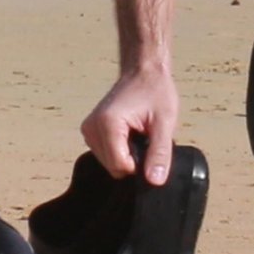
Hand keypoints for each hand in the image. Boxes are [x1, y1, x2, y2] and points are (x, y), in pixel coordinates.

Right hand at [80, 65, 177, 185]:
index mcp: (107, 123)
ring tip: (137, 133)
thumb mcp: (165, 123)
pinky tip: (129, 133)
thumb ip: (159, 153)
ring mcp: (89, 129)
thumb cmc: (155, 92)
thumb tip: (155, 180)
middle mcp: (92, 126)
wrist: (144, 72)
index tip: (150, 145)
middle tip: (145, 136)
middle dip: (133, 159)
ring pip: (110, 163)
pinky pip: (106, 154)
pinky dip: (120, 150)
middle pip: (114, 167)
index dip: (140, 165)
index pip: (120, 166)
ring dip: (126, 155)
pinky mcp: (90, 130)